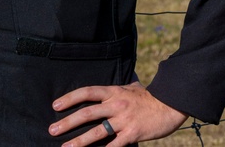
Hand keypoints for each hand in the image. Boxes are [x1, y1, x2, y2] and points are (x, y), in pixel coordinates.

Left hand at [49, 81, 187, 145]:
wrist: (172, 104)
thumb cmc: (150, 96)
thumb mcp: (131, 87)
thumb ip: (118, 88)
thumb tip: (111, 84)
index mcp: (112, 92)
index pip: (86, 92)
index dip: (69, 98)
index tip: (55, 106)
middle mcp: (116, 105)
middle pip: (87, 113)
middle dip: (67, 122)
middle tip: (52, 130)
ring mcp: (124, 120)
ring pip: (97, 132)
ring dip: (80, 141)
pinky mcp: (133, 134)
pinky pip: (115, 145)